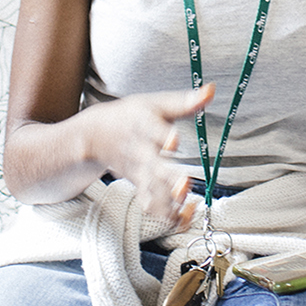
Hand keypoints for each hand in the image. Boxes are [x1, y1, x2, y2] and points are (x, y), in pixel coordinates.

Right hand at [82, 85, 214, 225]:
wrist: (95, 135)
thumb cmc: (129, 117)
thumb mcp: (155, 103)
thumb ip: (185, 101)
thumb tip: (210, 90)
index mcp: (144, 126)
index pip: (153, 131)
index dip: (164, 137)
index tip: (174, 141)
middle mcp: (141, 152)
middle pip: (154, 167)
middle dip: (169, 179)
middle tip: (183, 185)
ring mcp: (139, 173)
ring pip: (152, 192)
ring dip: (169, 202)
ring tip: (188, 206)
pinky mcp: (139, 186)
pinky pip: (152, 206)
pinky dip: (168, 215)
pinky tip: (186, 215)